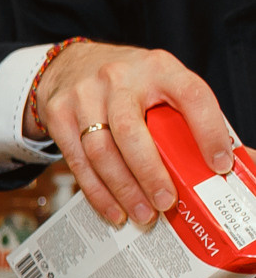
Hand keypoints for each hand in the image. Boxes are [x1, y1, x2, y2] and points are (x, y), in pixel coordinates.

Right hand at [26, 42, 237, 228]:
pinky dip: (98, 192)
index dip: (208, 131)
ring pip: (101, 152)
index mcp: (158, 67)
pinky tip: (114, 210)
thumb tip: (208, 163)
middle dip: (150, 173)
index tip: (218, 164)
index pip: (191, 95)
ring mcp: (84, 96)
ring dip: (123, 189)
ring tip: (142, 214)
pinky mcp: (59, 115)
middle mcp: (119, 78)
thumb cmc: (128, 82)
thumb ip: (181, 114)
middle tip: (167, 202)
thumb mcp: (160, 82)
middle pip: (131, 132)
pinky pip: (78, 162)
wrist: (71, 64)